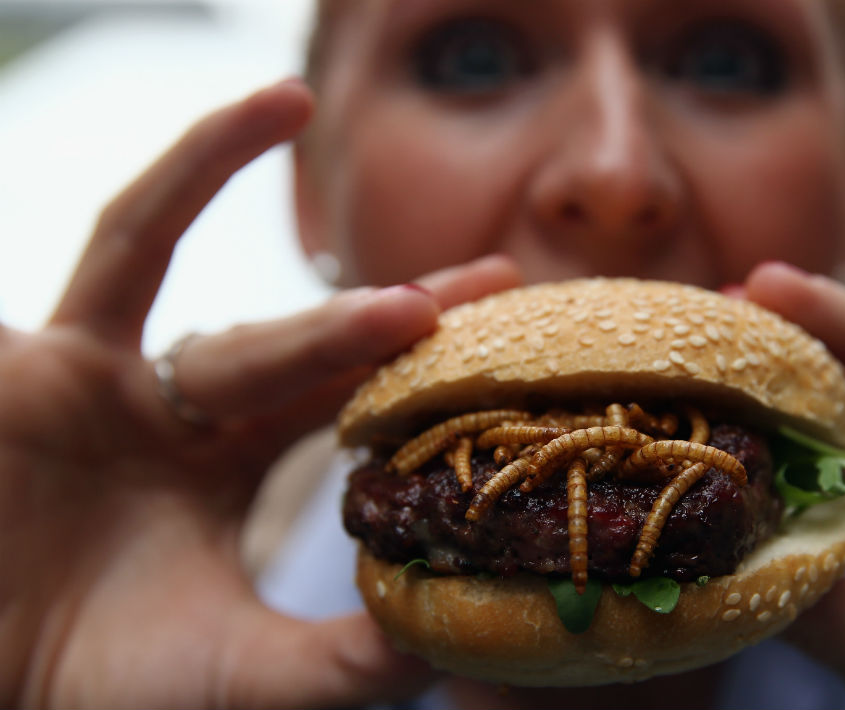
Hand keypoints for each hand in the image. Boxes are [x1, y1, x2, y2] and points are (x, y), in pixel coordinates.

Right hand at [0, 80, 521, 707]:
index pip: (339, 403)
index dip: (416, 373)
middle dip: (383, 311)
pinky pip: (119, 245)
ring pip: (193, 269)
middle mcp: (168, 413)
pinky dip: (185, 177)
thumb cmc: (86, 686)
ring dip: (238, 188)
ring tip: (295, 101)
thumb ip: (344, 660)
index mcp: (219, 471)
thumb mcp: (239, 675)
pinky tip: (264, 108)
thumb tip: (459, 642)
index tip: (514, 346)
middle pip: (292, 338)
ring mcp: (98, 377)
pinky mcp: (33, 357)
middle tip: (491, 282)